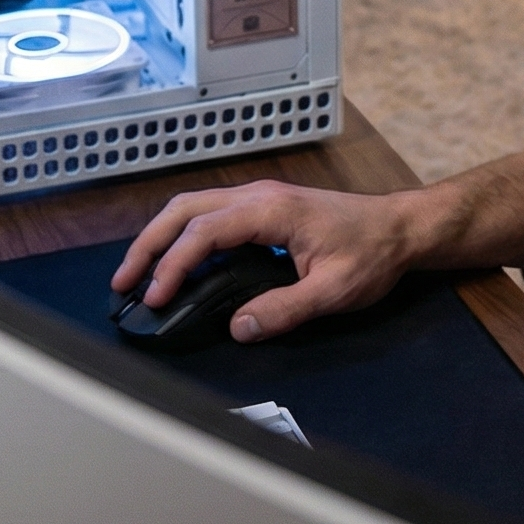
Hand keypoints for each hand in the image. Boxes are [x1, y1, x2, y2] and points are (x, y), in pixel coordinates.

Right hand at [109, 181, 418, 342]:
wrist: (400, 228)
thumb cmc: (372, 253)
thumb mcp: (333, 291)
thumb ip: (284, 310)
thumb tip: (237, 328)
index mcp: (271, 210)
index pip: (205, 232)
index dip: (173, 264)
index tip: (155, 296)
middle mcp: (259, 195)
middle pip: (185, 209)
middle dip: (149, 243)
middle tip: (123, 282)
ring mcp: (260, 198)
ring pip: (193, 206)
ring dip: (161, 236)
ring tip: (138, 273)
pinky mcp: (263, 208)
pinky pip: (210, 213)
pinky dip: (182, 234)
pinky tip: (176, 261)